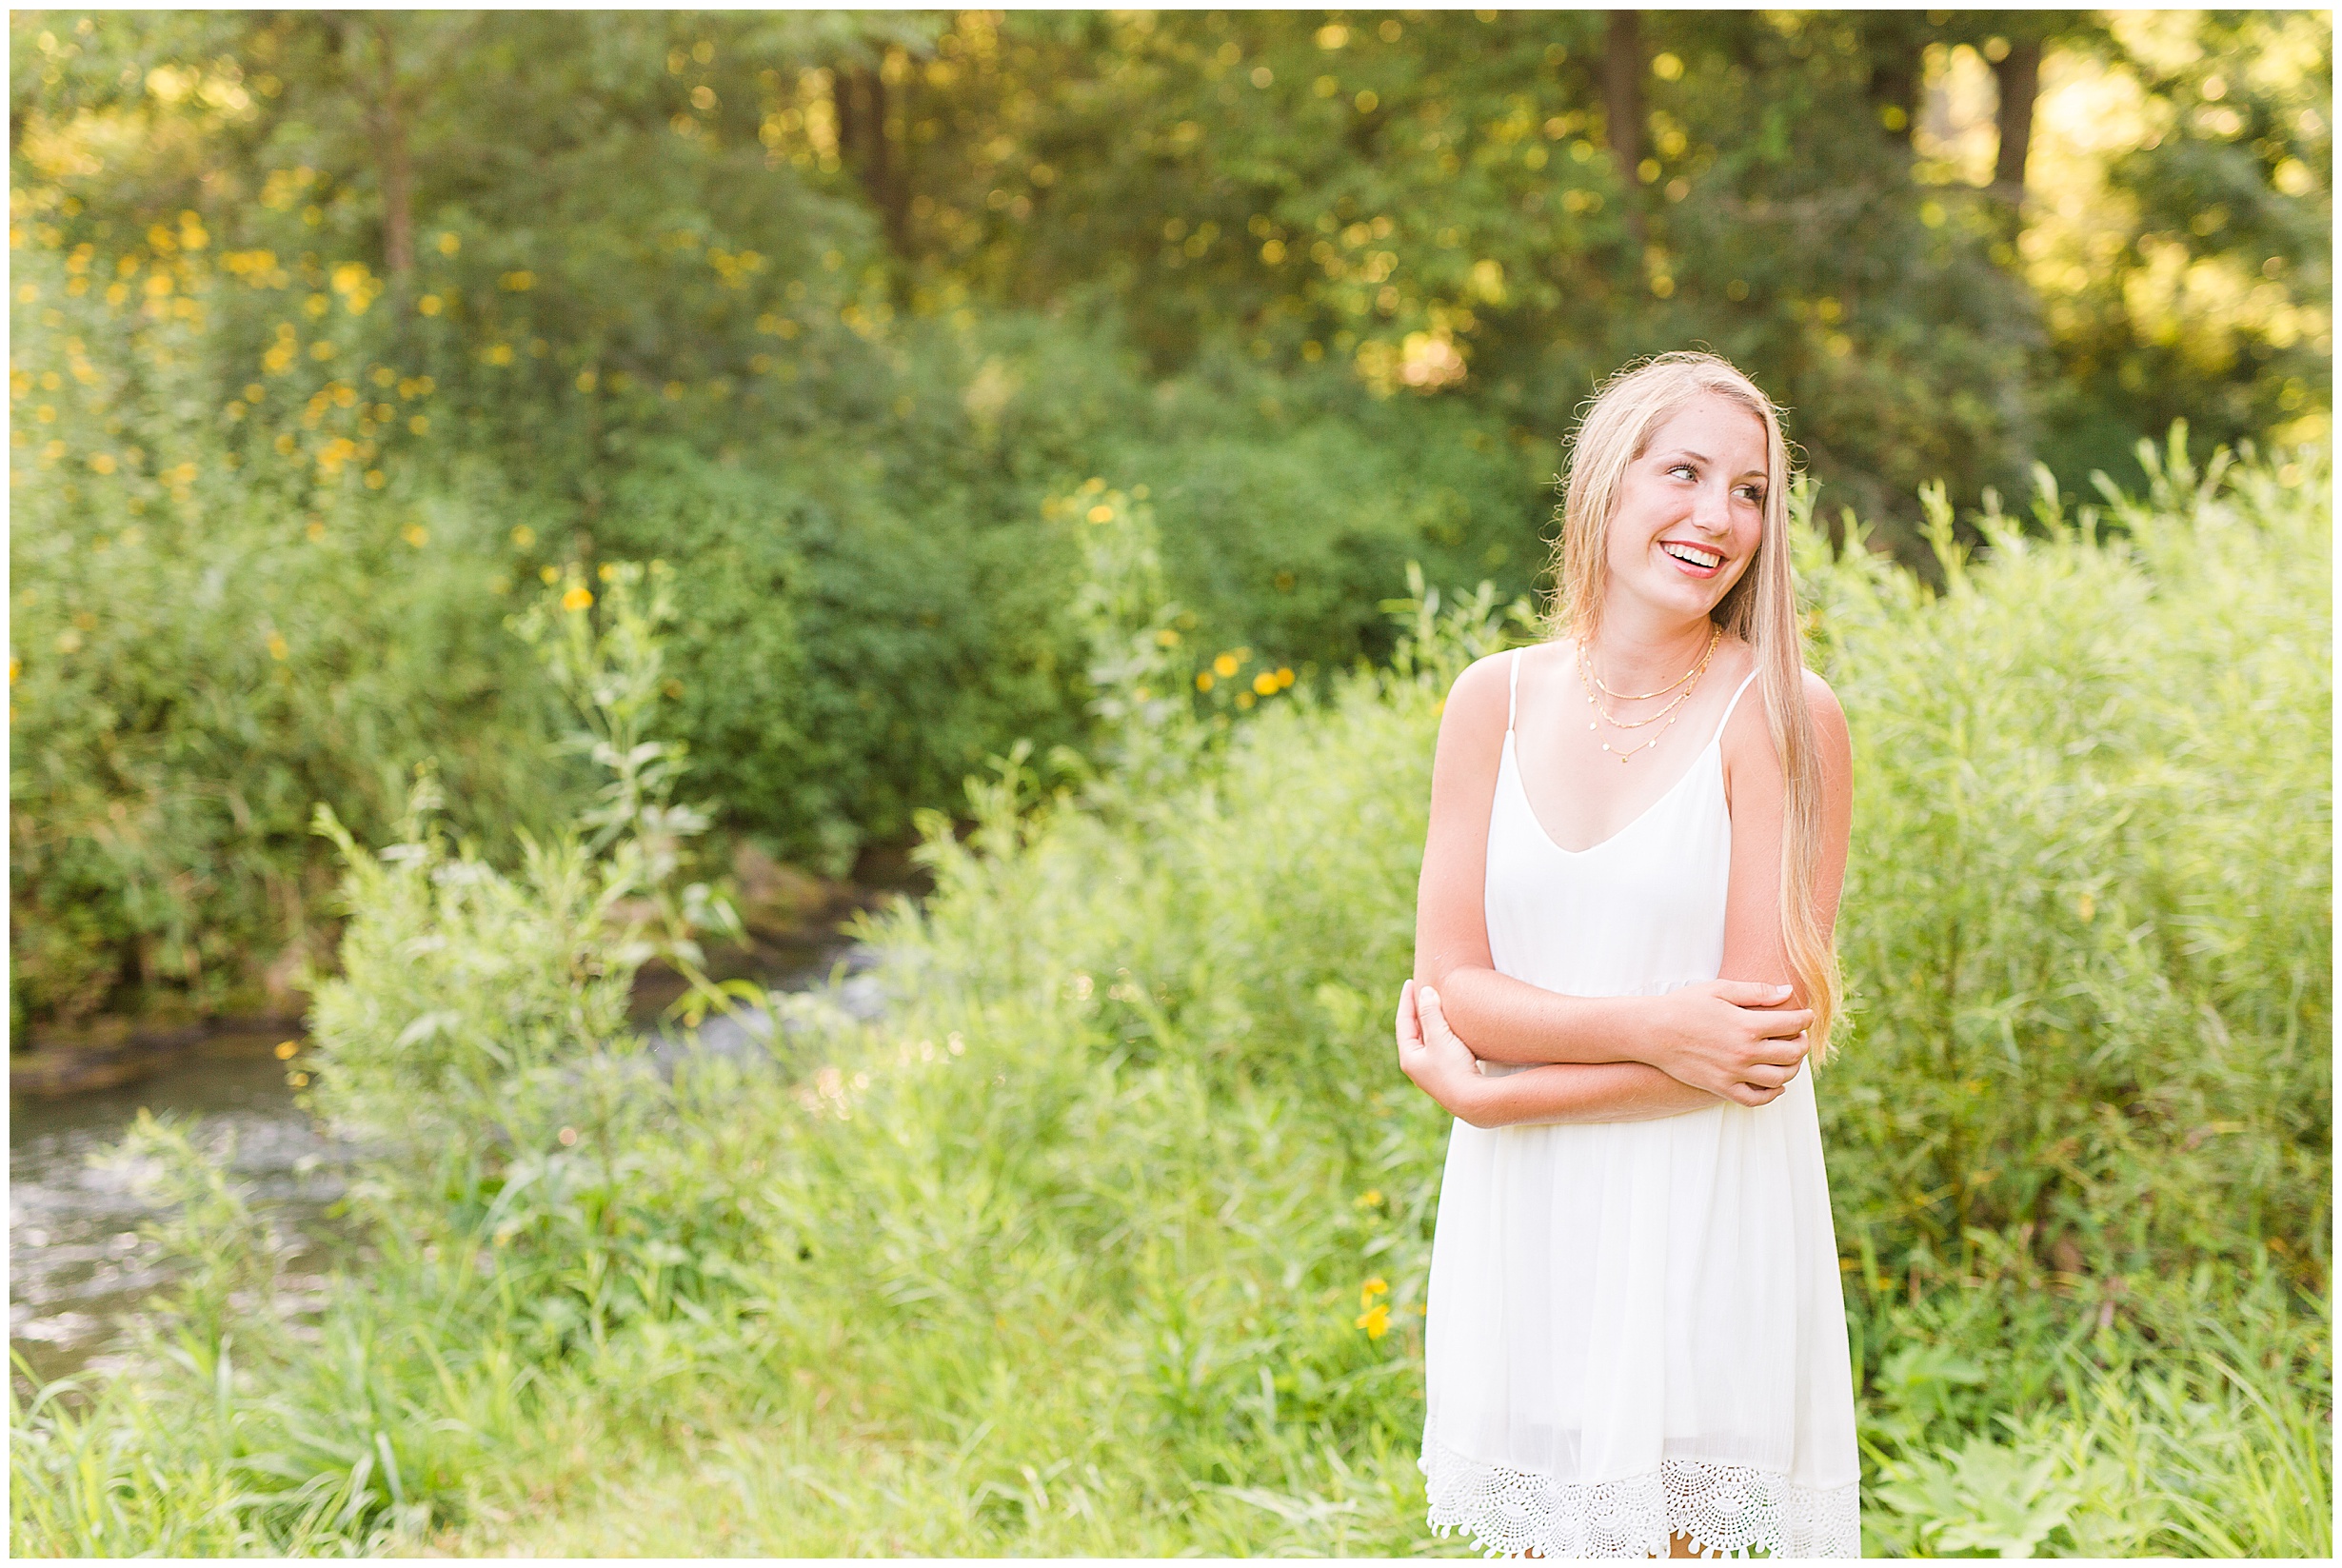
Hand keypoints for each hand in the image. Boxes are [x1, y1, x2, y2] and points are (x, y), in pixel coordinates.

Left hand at [1395, 979, 1484, 1119]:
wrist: (1475, 1101)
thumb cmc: (1454, 1069)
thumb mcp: (1440, 1037)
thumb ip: (1431, 1013)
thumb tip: (1425, 992)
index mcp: (1409, 1057)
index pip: (1404, 1022)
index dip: (1407, 1000)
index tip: (1410, 983)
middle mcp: (1417, 1066)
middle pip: (1413, 1031)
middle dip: (1417, 1011)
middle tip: (1421, 992)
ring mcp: (1431, 1072)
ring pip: (1427, 1040)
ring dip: (1430, 1022)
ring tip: (1435, 1006)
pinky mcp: (1447, 1075)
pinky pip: (1439, 1048)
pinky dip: (1441, 1034)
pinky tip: (1450, 1029)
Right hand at [1645, 979, 1813, 1106]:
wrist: (1652, 1032)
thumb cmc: (1685, 1005)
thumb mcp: (1720, 989)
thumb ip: (1756, 991)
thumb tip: (1787, 992)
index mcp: (1747, 1025)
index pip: (1792, 1024)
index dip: (1805, 1018)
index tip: (1807, 1015)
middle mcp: (1745, 1053)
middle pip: (1792, 1053)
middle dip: (1802, 1043)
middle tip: (1800, 1036)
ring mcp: (1734, 1073)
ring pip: (1780, 1078)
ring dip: (1793, 1068)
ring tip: (1790, 1058)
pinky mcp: (1721, 1088)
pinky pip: (1756, 1099)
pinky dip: (1772, 1094)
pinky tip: (1776, 1084)